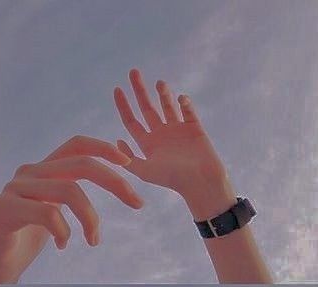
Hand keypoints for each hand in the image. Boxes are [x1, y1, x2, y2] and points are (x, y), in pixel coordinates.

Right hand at [0, 135, 143, 282]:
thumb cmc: (24, 243)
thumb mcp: (54, 213)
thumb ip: (70, 194)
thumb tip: (108, 177)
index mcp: (41, 170)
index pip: (76, 145)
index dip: (104, 147)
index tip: (130, 163)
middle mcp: (27, 173)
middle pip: (81, 164)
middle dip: (115, 182)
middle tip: (137, 203)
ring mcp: (14, 189)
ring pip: (69, 191)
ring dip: (91, 219)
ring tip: (95, 241)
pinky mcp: (4, 209)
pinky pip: (47, 214)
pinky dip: (64, 231)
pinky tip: (62, 245)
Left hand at [113, 70, 236, 219]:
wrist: (200, 182)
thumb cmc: (172, 179)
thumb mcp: (145, 171)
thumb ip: (129, 158)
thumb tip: (117, 141)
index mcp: (148, 144)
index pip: (132, 122)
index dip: (123, 106)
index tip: (117, 89)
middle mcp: (161, 135)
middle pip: (147, 108)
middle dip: (139, 90)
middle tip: (133, 72)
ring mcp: (178, 130)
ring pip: (167, 105)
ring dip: (163, 93)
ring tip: (159, 84)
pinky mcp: (194, 128)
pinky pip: (187, 110)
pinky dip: (184, 103)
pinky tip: (181, 99)